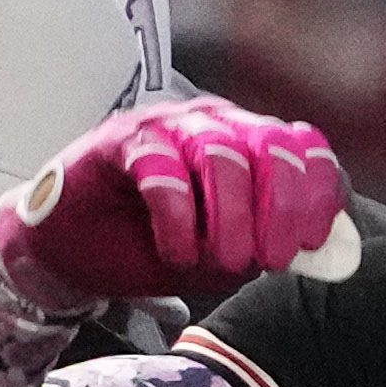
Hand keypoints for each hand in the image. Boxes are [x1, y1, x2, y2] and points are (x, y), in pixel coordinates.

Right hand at [0, 98, 351, 311]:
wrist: (69, 250)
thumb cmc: (147, 246)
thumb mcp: (219, 258)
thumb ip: (264, 248)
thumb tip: (311, 255)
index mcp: (248, 143)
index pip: (303, 148)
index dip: (316, 192)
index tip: (308, 242)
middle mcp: (213, 123)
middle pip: (269, 145)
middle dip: (278, 208)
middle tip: (267, 261)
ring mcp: (166, 126)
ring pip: (220, 154)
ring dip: (228, 218)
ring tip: (217, 263)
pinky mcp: (120, 140)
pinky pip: (162, 167)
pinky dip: (177, 216)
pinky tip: (174, 251)